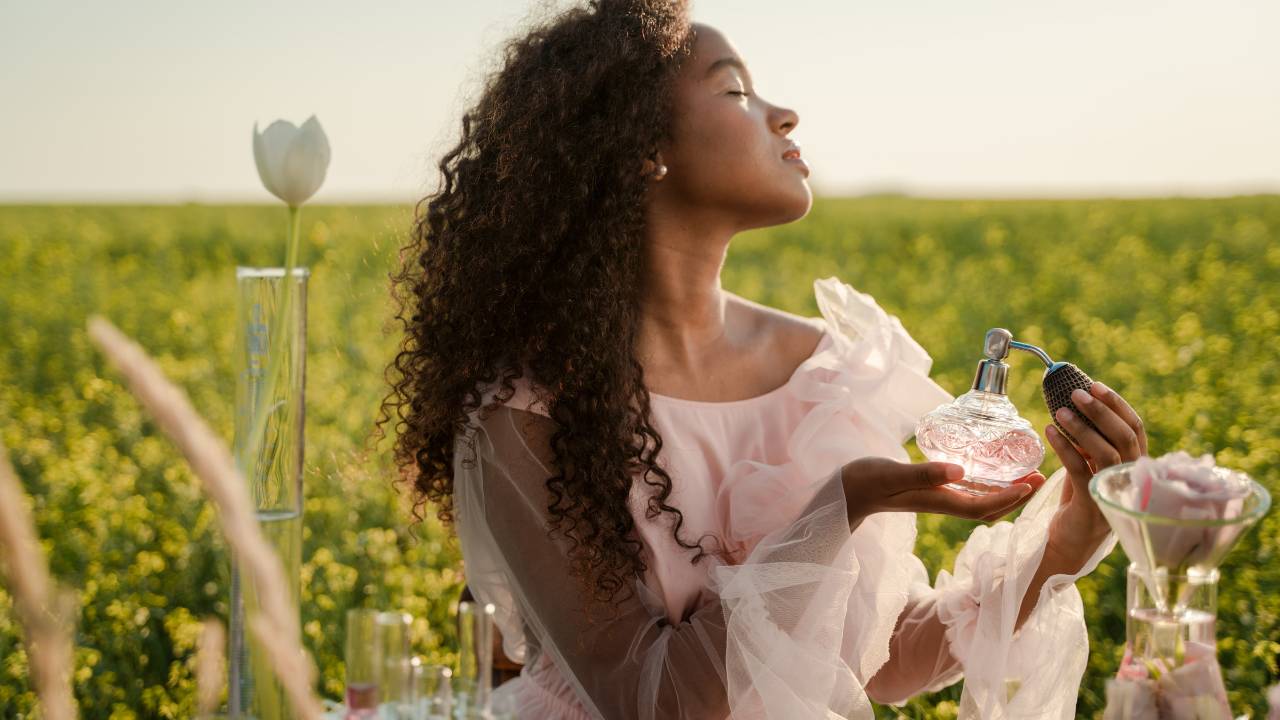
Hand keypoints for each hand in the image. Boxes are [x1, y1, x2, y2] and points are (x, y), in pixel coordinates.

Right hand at [841, 457, 1044, 527]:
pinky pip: (966, 491)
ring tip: (1024, 474)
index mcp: (938, 501)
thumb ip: (924, 473)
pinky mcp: (929, 490)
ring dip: (1005, 491)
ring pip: (980, 500)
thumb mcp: (894, 474)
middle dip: (1017, 497)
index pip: (983, 506)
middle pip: (989, 507)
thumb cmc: (865, 481)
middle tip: (1041, 477)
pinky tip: (989, 470)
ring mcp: (935, 498)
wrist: (844, 492)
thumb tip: (960, 472)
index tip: (1033, 484)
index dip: (1011, 498)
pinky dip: (985, 484)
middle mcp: (941, 502)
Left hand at [1043, 381, 1147, 567]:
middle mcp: (1131, 479)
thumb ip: (1091, 444)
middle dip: (1102, 411)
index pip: (1136, 429)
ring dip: (1083, 428)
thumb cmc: (1080, 501)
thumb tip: (1077, 407)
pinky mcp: (1093, 505)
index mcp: (1134, 466)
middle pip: (1125, 438)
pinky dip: (1065, 448)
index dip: (1118, 406)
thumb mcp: (1089, 467)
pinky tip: (1050, 431)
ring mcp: (1114, 493)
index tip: (1096, 385)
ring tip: (1060, 410)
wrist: (1069, 544)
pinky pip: (1080, 470)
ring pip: (1106, 453)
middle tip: (1077, 392)